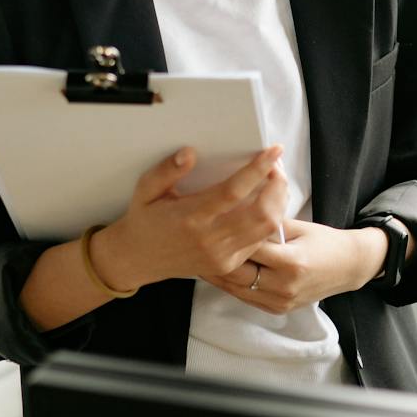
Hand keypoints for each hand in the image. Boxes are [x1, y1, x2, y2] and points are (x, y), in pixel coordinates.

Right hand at [92, 146, 288, 292]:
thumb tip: (189, 152)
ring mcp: (222, 256)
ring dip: (279, 203)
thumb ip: (166, 171)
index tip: (273, 151)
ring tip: (276, 182)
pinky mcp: (228, 265)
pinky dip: (269, 220)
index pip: (233, 191)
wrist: (138, 259)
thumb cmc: (144, 219)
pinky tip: (266, 203)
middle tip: (277, 166)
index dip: (258, 170)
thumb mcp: (146, 189)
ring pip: (266, 229)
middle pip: (261, 213)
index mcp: (190, 217)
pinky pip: (259, 242)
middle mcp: (210, 239)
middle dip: (278, 186)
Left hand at [206, 219, 386, 314]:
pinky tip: (215, 270)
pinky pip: (245, 297)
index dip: (227, 235)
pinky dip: (229, 284)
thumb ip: (268, 222)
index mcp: (292, 263)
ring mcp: (280, 301)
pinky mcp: (277, 309)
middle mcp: (284, 286)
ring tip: (196, 256)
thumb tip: (241, 203)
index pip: (249, 247)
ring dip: (215, 273)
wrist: (348, 267)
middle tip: (192, 242)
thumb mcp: (298, 227)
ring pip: (236, 288)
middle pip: (236, 272)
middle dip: (213, 257)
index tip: (208, 223)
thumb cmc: (324, 242)